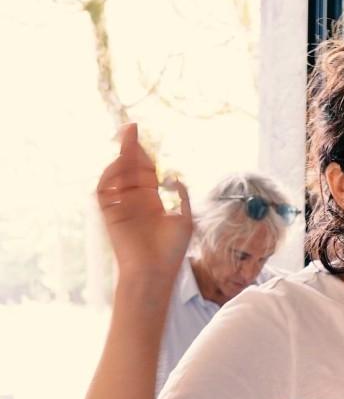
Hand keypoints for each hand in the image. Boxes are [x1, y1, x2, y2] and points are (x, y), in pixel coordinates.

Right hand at [96, 123, 191, 279]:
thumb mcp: (184, 218)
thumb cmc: (171, 250)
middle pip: (131, 168)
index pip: (148, 171)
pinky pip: (104, 190)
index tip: (144, 136)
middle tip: (131, 128)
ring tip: (128, 145)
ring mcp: (122, 205)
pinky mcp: (109, 213)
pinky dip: (110, 176)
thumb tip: (173, 175)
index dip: (145, 154)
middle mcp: (136, 200)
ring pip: (117, 175)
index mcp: (154, 200)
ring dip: (122, 159)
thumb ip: (180, 195)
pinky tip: (120, 167)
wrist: (154, 270)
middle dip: (131, 148)